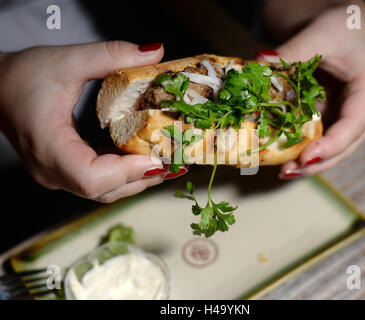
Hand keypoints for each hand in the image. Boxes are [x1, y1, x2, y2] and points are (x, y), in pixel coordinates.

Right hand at [0, 41, 169, 202]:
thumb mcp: (67, 60)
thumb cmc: (21, 76)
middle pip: (104, 190)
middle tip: (175, 161)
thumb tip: (155, 52)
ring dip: (137, 178)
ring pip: (103, 190)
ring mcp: (57, 175)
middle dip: (143, 177)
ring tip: (167, 162)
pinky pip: (98, 181)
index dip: (127, 172)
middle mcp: (52, 171)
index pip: (90, 177)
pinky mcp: (63, 171)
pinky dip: (124, 173)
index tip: (157, 158)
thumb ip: (111, 55)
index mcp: (49, 147)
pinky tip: (144, 158)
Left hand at [260, 1, 364, 177]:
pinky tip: (279, 151)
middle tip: (288, 172)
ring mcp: (343, 114)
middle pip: (344, 145)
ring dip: (306, 160)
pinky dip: (298, 144)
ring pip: (329, 146)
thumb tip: (260, 63)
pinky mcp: (327, 114)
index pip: (355, 124)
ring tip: (282, 169)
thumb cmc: (341, 25)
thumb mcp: (321, 34)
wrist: (340, 22)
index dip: (333, 145)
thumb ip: (293, 51)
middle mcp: (359, 109)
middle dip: (317, 163)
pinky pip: (315, 135)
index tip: (307, 157)